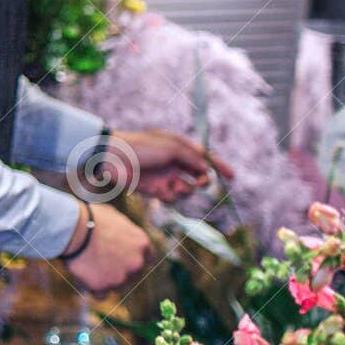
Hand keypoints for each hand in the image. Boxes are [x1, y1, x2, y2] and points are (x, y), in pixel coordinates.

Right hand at [62, 200, 151, 292]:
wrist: (74, 229)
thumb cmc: (90, 218)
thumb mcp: (113, 217)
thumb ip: (122, 230)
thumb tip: (118, 231)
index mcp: (141, 243)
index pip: (147, 257)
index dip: (133, 257)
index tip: (123, 258)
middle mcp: (136, 263)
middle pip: (131, 273)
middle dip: (118, 269)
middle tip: (99, 260)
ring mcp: (121, 277)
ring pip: (115, 284)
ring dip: (105, 279)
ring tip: (87, 265)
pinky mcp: (104, 287)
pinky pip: (100, 295)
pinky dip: (94, 289)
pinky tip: (85, 279)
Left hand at [110, 129, 233, 201]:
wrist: (112, 159)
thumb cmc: (141, 147)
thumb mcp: (171, 147)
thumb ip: (192, 157)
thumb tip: (206, 169)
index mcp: (179, 147)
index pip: (204, 157)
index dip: (219, 165)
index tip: (232, 176)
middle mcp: (174, 162)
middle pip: (198, 175)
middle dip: (202, 180)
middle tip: (199, 181)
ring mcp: (165, 176)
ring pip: (187, 189)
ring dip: (186, 189)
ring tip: (176, 185)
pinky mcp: (155, 190)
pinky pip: (172, 198)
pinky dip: (171, 196)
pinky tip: (162, 191)